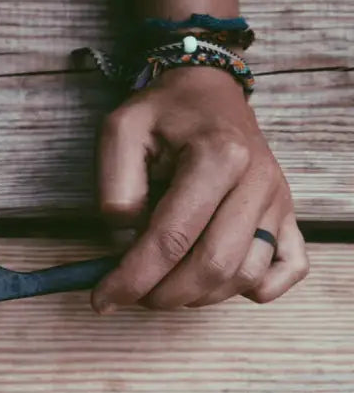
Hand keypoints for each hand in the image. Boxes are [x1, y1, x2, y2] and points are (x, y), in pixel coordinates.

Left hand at [92, 66, 308, 311]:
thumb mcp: (119, 133)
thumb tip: (127, 236)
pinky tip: (218, 284)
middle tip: (133, 293)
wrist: (207, 92)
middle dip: (163, 295)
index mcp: (218, 156)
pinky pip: (290, 269)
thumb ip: (114, 188)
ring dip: (199, 296)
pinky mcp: (289, 214)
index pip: (172, 240)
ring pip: (245, 276)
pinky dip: (258, 289)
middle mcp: (257, 181)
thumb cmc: (161, 114)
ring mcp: (278, 201)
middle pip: (213, 267)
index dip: (132, 280)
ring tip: (165, 283)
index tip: (101, 299)